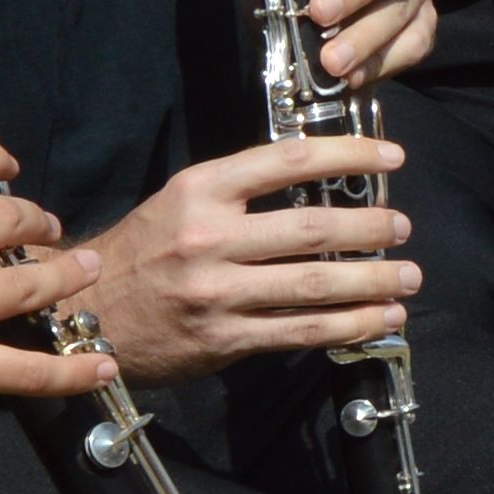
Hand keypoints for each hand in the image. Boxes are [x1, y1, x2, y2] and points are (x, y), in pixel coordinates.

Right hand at [70, 134, 416, 377]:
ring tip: (408, 277)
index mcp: (200, 189)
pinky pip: (301, 331)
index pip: (290, 160)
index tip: (392, 157)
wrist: (85, 314)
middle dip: (371, 228)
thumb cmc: (141, 252)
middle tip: (403, 226)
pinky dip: (350, 325)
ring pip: (315, 285)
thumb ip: (240, 192)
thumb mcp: (178, 200)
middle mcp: (209, 237)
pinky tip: (380, 318)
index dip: (350, 155)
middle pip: (312, 228)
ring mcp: (218, 292)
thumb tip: (318, 188)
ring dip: (373, 281)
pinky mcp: (225, 338)